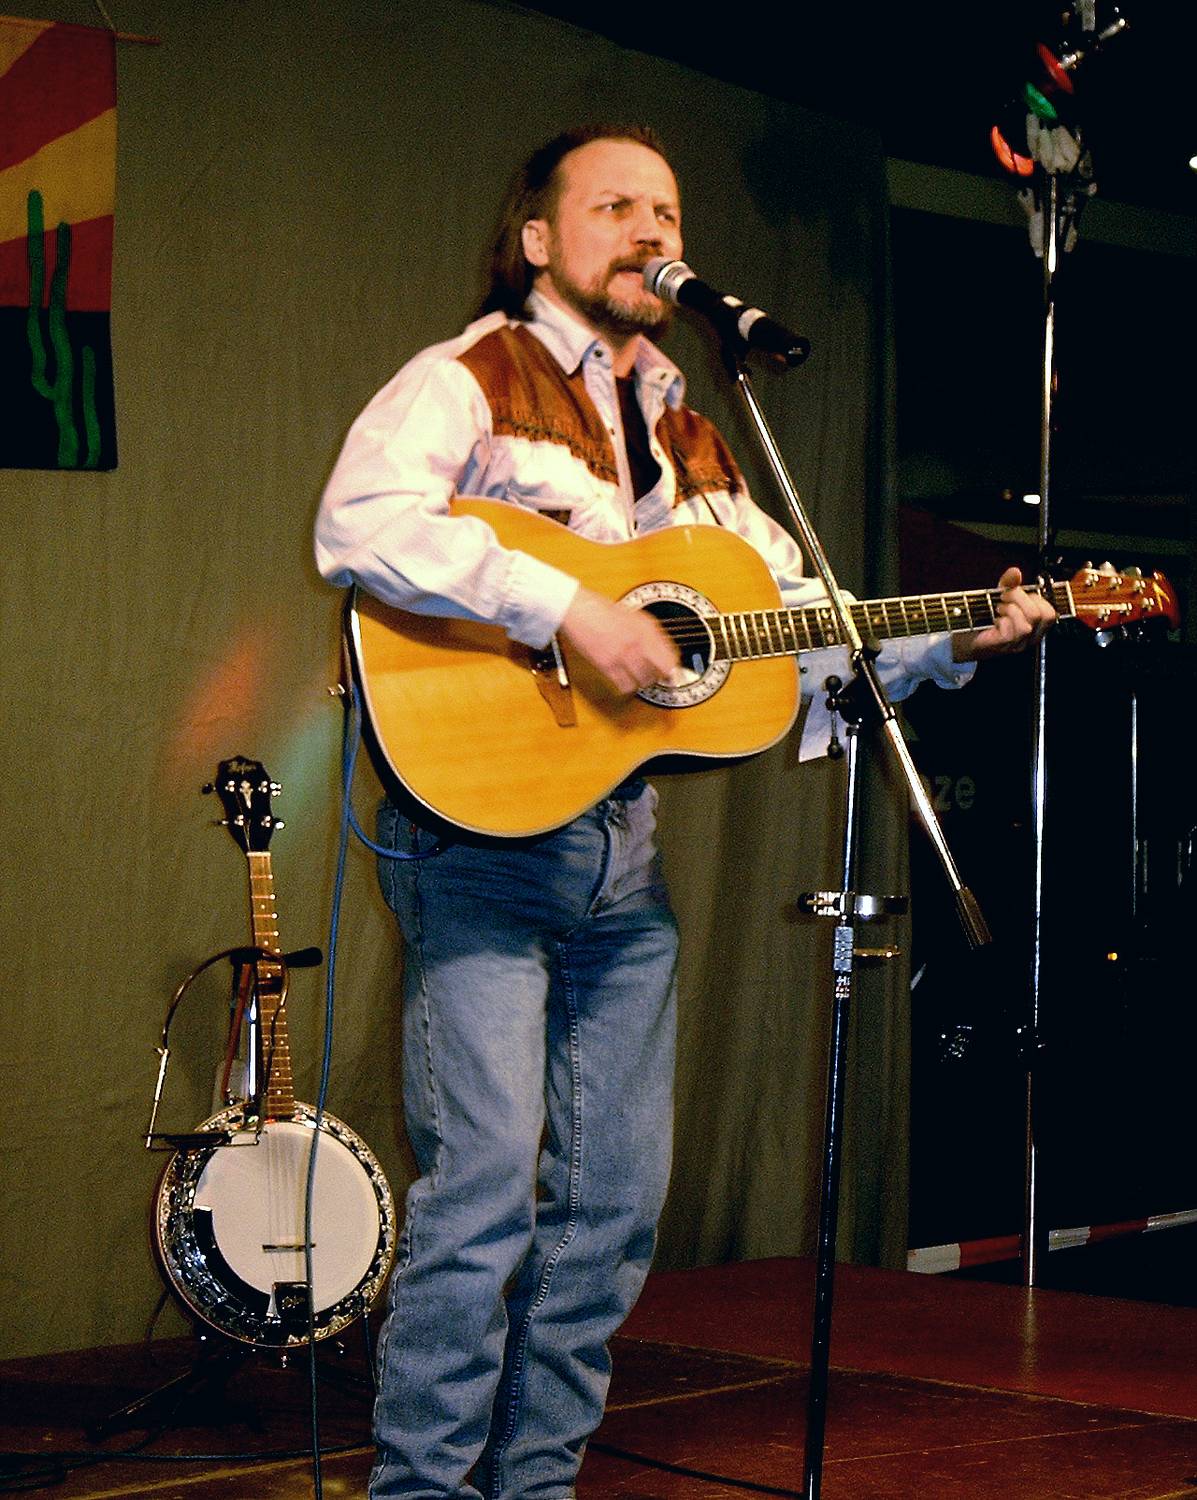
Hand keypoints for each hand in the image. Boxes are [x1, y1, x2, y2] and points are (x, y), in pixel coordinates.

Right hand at [559, 586, 679, 693]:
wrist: (578, 610)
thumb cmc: (602, 610)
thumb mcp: (635, 615)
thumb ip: (651, 633)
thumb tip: (666, 651)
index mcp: (647, 628)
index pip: (671, 656)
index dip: (674, 668)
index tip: (673, 673)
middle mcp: (638, 641)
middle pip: (661, 672)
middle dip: (660, 676)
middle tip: (656, 677)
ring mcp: (623, 654)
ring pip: (644, 681)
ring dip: (644, 682)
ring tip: (640, 678)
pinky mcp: (607, 665)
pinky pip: (625, 685)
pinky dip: (627, 687)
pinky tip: (625, 681)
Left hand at [952, 567, 1055, 661]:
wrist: (965, 638)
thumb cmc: (985, 619)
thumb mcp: (1000, 597)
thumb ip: (1009, 584)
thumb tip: (1015, 572)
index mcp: (1035, 627)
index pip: (1050, 613)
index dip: (1035, 598)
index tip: (1017, 594)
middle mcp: (1030, 637)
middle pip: (1042, 616)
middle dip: (1021, 599)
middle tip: (1004, 598)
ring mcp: (1018, 644)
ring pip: (1027, 625)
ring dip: (1010, 610)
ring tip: (998, 609)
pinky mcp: (1004, 646)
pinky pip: (1011, 633)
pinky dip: (1002, 621)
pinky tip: (994, 621)